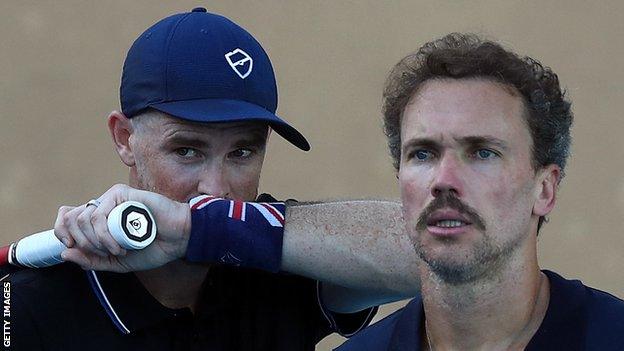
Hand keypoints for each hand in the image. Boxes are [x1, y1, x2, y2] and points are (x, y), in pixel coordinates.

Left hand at [54, 184, 190, 271]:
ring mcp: (111, 199)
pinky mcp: (121, 194)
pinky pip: (99, 215)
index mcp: (99, 219)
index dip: (62, 233)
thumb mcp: (116, 262)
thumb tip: (64, 254)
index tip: (73, 248)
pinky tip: (120, 244)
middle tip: (103, 253)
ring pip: (83, 219)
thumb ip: (92, 261)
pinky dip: (105, 236)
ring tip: (117, 250)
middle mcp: (103, 206)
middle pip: (70, 219)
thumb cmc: (152, 248)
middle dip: (82, 243)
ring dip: (96, 242)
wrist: (177, 239)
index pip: (66, 217)